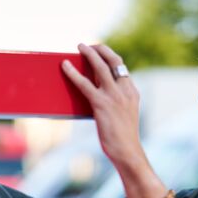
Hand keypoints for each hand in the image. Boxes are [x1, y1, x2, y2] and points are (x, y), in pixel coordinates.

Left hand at [61, 44, 144, 169]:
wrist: (127, 151)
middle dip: (101, 49)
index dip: (110, 57)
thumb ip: (117, 103)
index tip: (101, 52)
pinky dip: (73, 73)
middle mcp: (125, 90)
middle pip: (113, 61)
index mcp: (132, 92)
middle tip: (88, 46)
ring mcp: (114, 96)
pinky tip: (65, 66)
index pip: (121, 68)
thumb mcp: (125, 115)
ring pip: (100, 67)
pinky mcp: (101, 104)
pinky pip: (84, 84)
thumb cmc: (123, 138)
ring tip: (80, 46)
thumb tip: (99, 95)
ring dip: (89, 53)